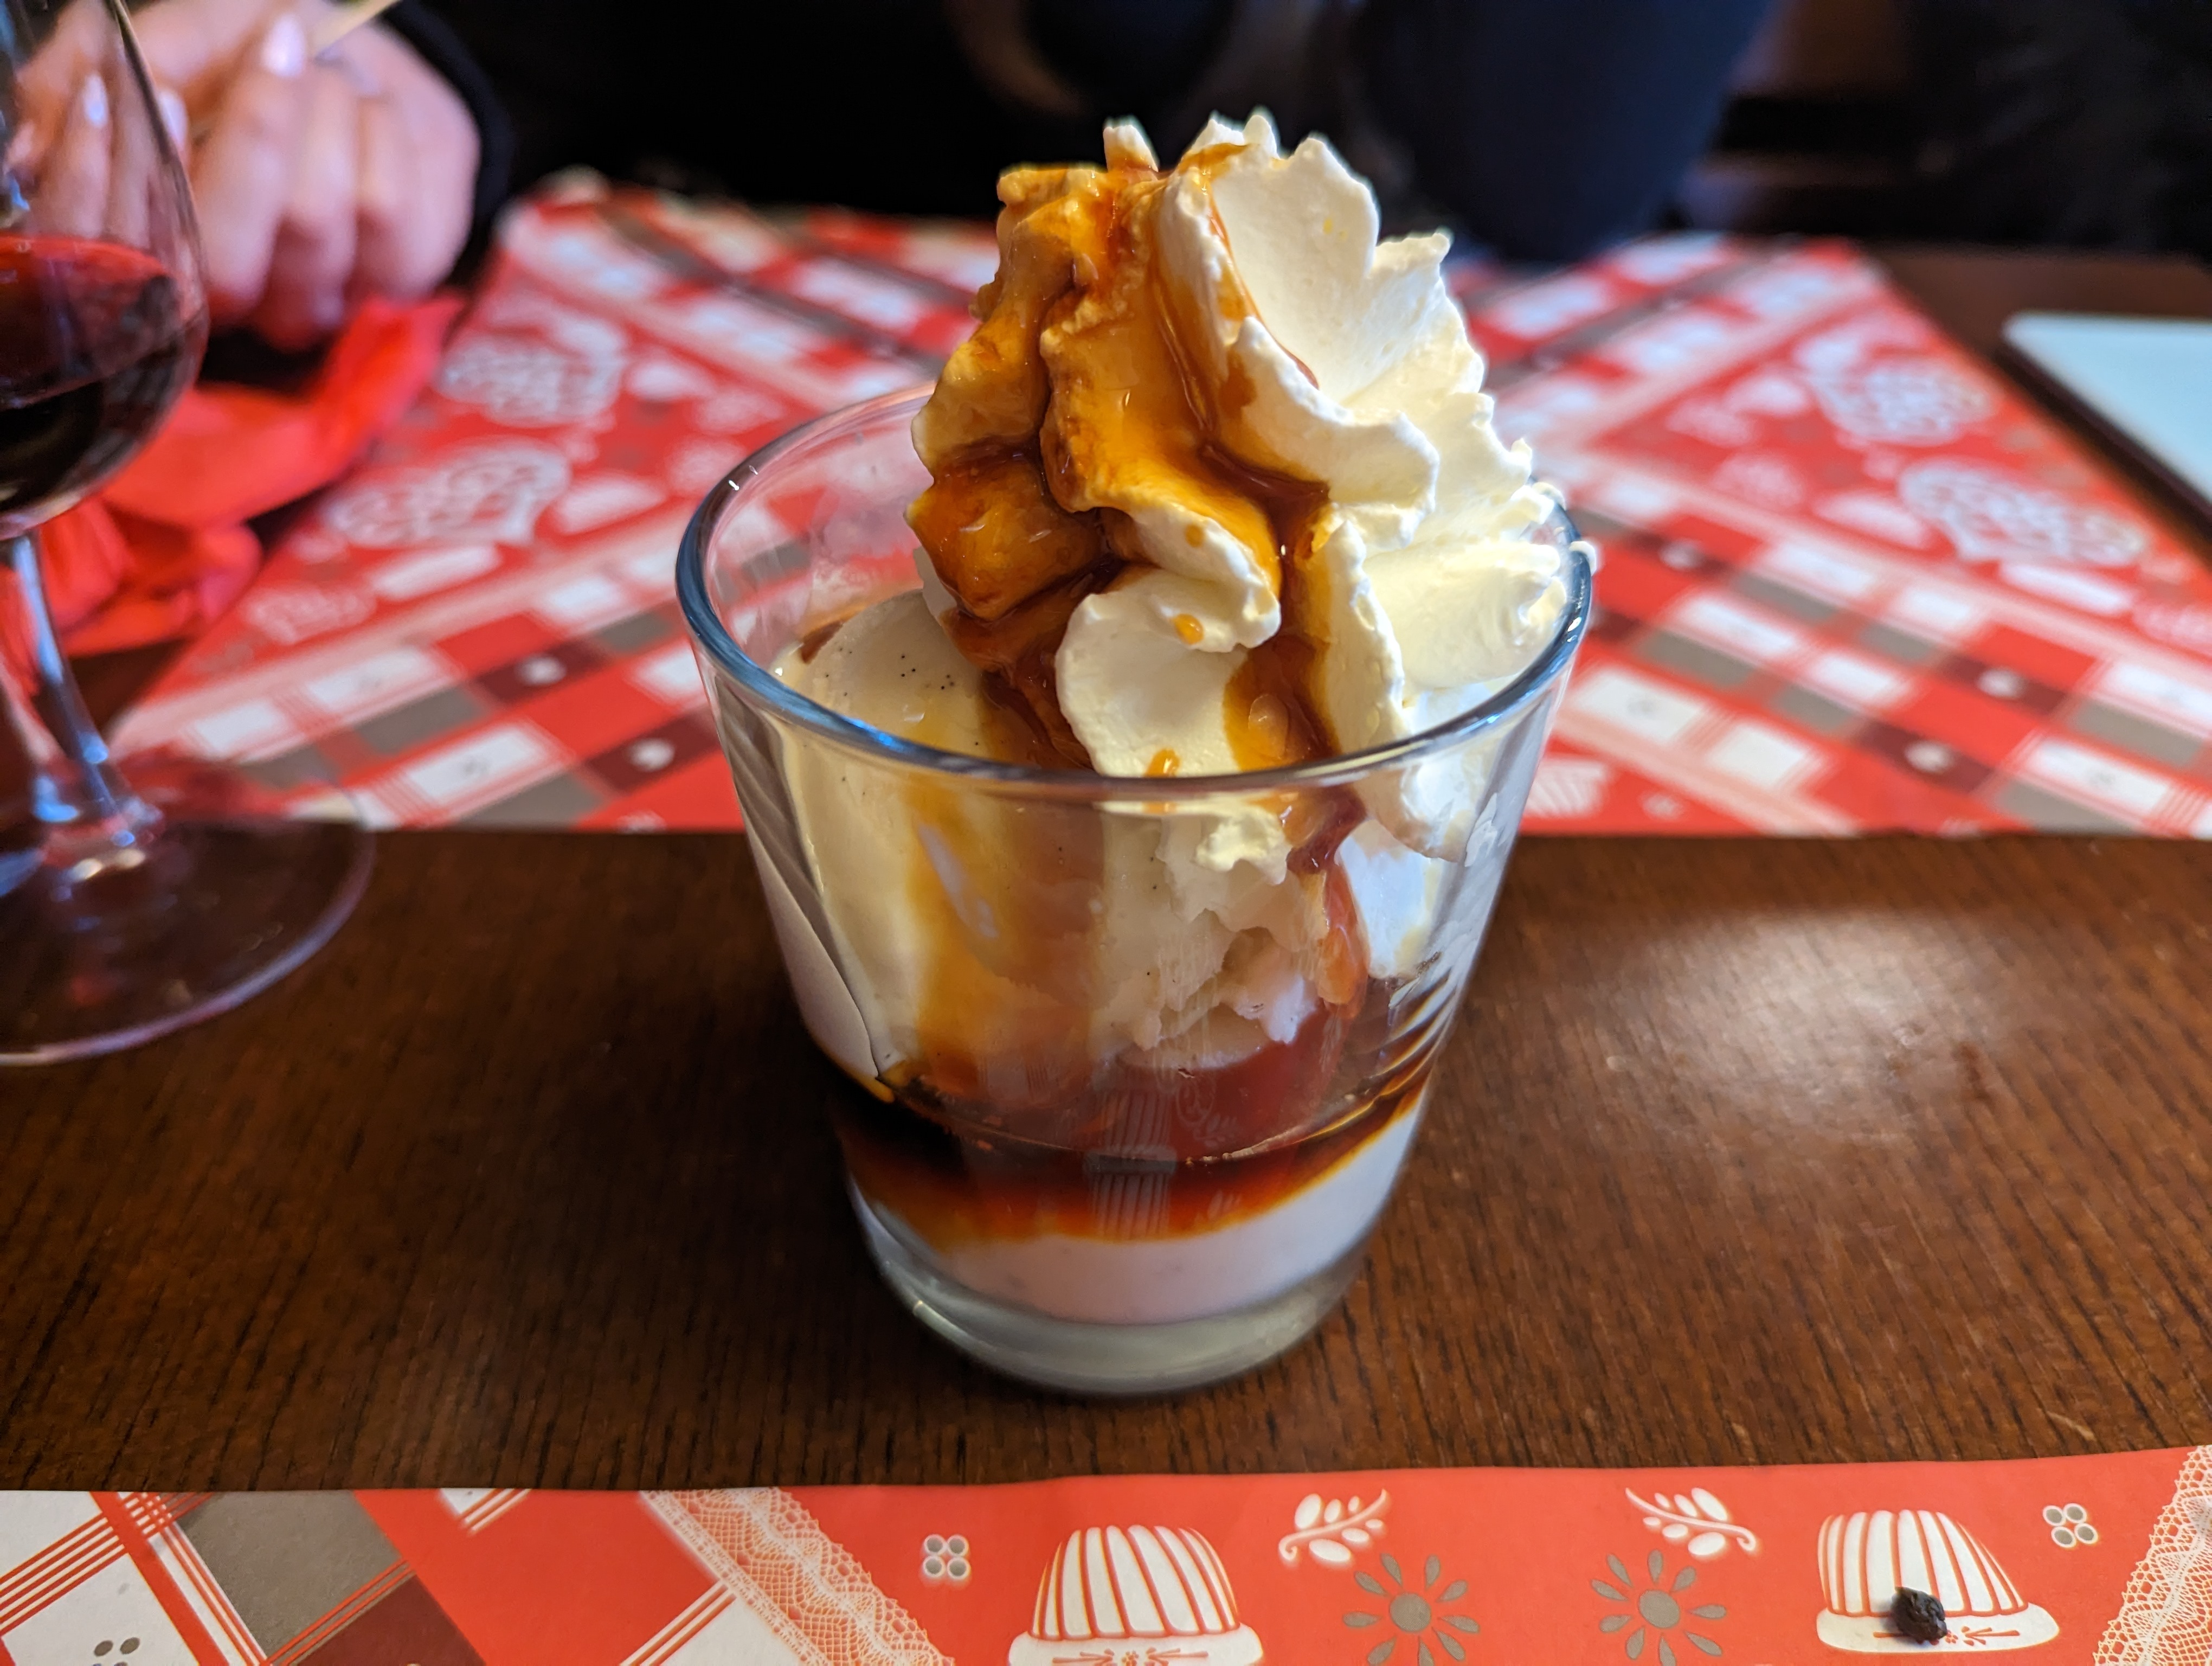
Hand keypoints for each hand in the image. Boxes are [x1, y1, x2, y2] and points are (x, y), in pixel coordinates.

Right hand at [21, 0, 480, 347]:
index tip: (156, 92)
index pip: (113, 259)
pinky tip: (368, 110)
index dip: (131, 187)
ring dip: (321, 119)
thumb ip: (93, 76)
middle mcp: (224, 293)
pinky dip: (377, 134)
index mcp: (147, 241)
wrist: (357, 55)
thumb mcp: (161, 37)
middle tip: (275, 49)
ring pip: (310, 224)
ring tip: (323, 73)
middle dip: (254, 139)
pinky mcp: (391, 282)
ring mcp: (309, 300)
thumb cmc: (241, 49)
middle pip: (227, 263)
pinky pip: (383, 212)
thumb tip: (30, 148)